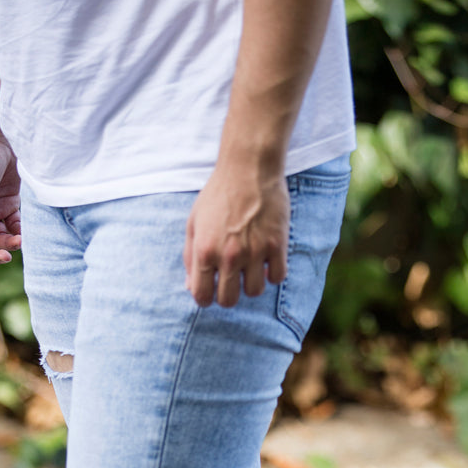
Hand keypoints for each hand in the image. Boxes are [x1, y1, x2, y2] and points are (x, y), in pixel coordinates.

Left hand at [184, 163, 289, 306]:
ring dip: (252, 283)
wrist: (248, 167)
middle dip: (229, 294)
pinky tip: (267, 259)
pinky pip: (278, 277)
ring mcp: (255, 251)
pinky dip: (273, 273)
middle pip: (229, 300)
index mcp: (204, 250)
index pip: (202, 296)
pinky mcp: (277, 245)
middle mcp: (229, 255)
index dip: (206, 298)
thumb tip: (191, 286)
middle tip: (232, 279)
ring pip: (254, 292)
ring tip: (251, 266)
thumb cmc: (218, 195)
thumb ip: (190, 257)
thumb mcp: (194, 222)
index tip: (212, 290)